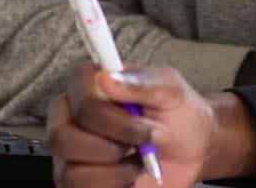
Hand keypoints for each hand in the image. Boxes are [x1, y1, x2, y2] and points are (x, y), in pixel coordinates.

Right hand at [47, 62, 215, 186]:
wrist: (192, 150)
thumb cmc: (177, 113)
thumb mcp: (170, 90)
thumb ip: (142, 81)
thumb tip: (107, 78)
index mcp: (89, 85)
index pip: (78, 101)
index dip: (112, 119)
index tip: (143, 121)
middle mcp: (70, 116)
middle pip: (63, 138)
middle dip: (115, 145)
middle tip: (145, 141)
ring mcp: (69, 151)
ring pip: (70, 170)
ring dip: (116, 170)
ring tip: (138, 159)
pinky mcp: (76, 178)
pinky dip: (113, 185)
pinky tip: (128, 175)